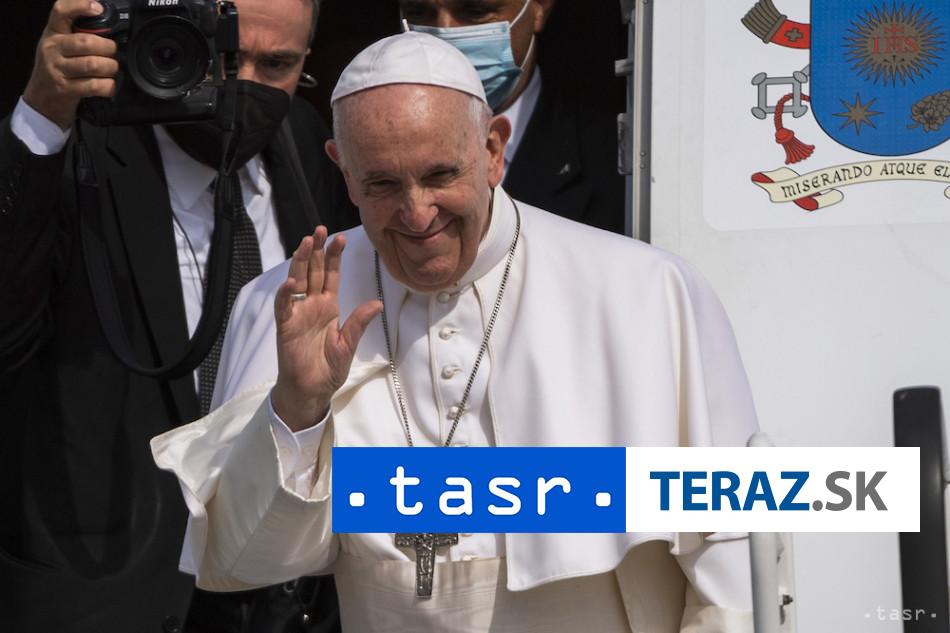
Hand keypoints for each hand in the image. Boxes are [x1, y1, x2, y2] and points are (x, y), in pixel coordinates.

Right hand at [22, 0, 118, 130]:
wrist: (42, 102)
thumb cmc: (57, 72)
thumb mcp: (60, 48)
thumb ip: (77, 37)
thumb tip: (107, 29)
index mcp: (52, 34)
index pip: (61, 12)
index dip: (80, 7)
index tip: (97, 8)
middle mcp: (52, 49)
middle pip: (86, 42)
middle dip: (108, 48)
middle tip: (112, 54)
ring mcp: (57, 70)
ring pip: (92, 64)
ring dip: (110, 68)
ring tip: (111, 70)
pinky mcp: (65, 89)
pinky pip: (94, 85)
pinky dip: (108, 86)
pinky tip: (108, 85)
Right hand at [271, 227, 382, 430]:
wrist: (312, 389)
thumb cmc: (329, 368)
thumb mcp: (349, 344)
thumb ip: (359, 322)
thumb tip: (378, 302)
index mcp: (328, 306)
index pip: (331, 276)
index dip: (334, 257)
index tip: (340, 238)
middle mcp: (312, 305)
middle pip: (313, 272)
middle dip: (316, 250)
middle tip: (320, 229)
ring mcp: (298, 314)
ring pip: (297, 282)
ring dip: (300, 263)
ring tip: (306, 243)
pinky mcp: (285, 327)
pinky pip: (284, 307)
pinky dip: (286, 294)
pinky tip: (292, 281)